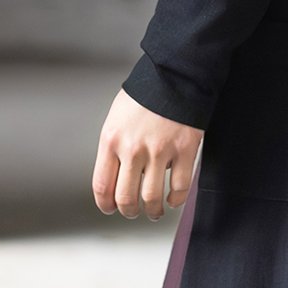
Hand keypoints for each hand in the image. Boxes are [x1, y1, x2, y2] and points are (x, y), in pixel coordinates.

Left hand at [93, 88, 202, 219]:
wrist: (175, 75)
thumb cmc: (146, 94)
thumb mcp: (117, 118)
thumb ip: (114, 146)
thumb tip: (117, 174)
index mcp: (111, 140)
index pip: (102, 185)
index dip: (105, 204)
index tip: (110, 208)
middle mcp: (133, 149)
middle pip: (125, 197)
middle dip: (129, 211)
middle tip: (133, 211)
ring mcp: (160, 152)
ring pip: (152, 197)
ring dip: (152, 211)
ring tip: (155, 212)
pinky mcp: (184, 151)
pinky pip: (179, 187)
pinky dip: (176, 200)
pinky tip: (173, 200)